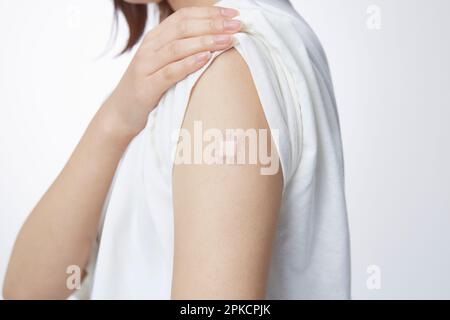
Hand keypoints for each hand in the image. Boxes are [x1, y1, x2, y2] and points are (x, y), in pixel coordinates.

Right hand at [103, 6, 241, 138]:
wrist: (122, 113)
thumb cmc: (151, 86)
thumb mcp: (165, 63)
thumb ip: (184, 49)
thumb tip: (217, 39)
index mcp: (156, 38)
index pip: (184, 16)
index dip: (210, 13)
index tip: (234, 14)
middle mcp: (150, 47)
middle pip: (183, 28)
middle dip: (213, 24)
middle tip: (237, 25)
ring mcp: (146, 66)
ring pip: (177, 47)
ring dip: (205, 41)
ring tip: (227, 39)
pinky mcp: (146, 87)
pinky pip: (169, 73)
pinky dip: (188, 64)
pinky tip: (205, 59)